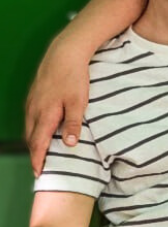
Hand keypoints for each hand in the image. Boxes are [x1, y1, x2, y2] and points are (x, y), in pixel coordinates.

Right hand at [25, 40, 88, 176]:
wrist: (64, 53)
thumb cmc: (74, 77)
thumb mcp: (78, 102)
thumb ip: (73, 124)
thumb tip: (70, 145)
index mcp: (45, 115)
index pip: (38, 144)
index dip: (38, 160)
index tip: (39, 174)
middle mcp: (34, 110)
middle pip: (31, 138)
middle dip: (35, 153)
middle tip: (41, 166)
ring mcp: (32, 101)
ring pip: (30, 127)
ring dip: (34, 140)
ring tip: (41, 151)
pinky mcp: (34, 94)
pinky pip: (31, 116)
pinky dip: (35, 127)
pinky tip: (42, 128)